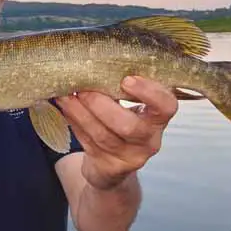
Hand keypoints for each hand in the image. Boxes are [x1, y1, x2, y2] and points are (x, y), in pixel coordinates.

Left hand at [55, 76, 177, 189]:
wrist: (113, 165)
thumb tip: (93, 62)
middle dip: (101, 105)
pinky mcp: (109, 167)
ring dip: (80, 113)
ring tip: (65, 95)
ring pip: (103, 136)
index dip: (149, 93)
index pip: (166, 106)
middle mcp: (149, 140)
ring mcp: (130, 157)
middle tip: (83, 89)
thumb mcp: (130, 107)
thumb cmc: (122, 122)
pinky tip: (65, 108)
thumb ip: (119, 89)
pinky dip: (74, 123)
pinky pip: (89, 143)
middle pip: (128, 126)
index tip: (127, 80)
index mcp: (158, 118)